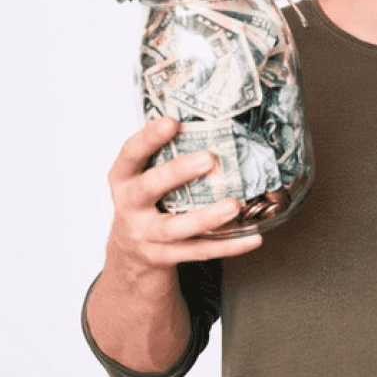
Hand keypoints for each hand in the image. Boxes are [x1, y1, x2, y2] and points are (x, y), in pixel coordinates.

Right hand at [104, 117, 260, 283]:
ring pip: (175, 228)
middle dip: (178, 172)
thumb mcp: (144, 175)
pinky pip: (198, 251)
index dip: (149, 138)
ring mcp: (145, 235)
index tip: (172, 121)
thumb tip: (213, 119)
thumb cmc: (147, 199)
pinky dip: (228, 246)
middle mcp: (130, 206)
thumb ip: (166, 153)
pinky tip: (252, 237)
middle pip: (150, 188)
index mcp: (123, 178)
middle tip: (209, 159)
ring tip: (234, 205)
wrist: (131, 251)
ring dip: (207, 217)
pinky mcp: (164, 257)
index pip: (131, 154)